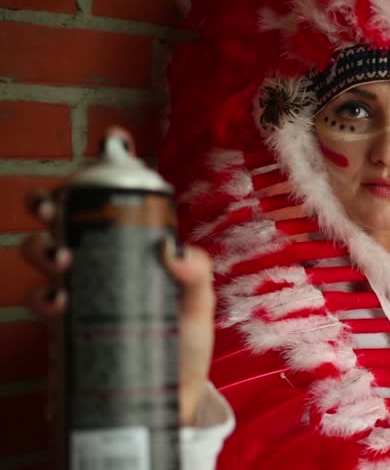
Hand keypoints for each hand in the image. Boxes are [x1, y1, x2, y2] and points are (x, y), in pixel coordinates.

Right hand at [19, 127, 215, 426]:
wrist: (167, 400)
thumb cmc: (185, 346)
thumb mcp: (199, 307)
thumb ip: (197, 275)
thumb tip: (173, 247)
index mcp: (134, 249)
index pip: (117, 202)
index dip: (109, 167)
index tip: (112, 140)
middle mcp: (102, 262)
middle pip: (63, 218)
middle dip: (48, 202)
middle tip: (51, 207)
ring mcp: (81, 291)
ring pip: (40, 251)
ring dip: (38, 247)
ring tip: (61, 260)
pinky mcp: (66, 326)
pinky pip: (39, 300)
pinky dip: (41, 295)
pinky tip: (59, 301)